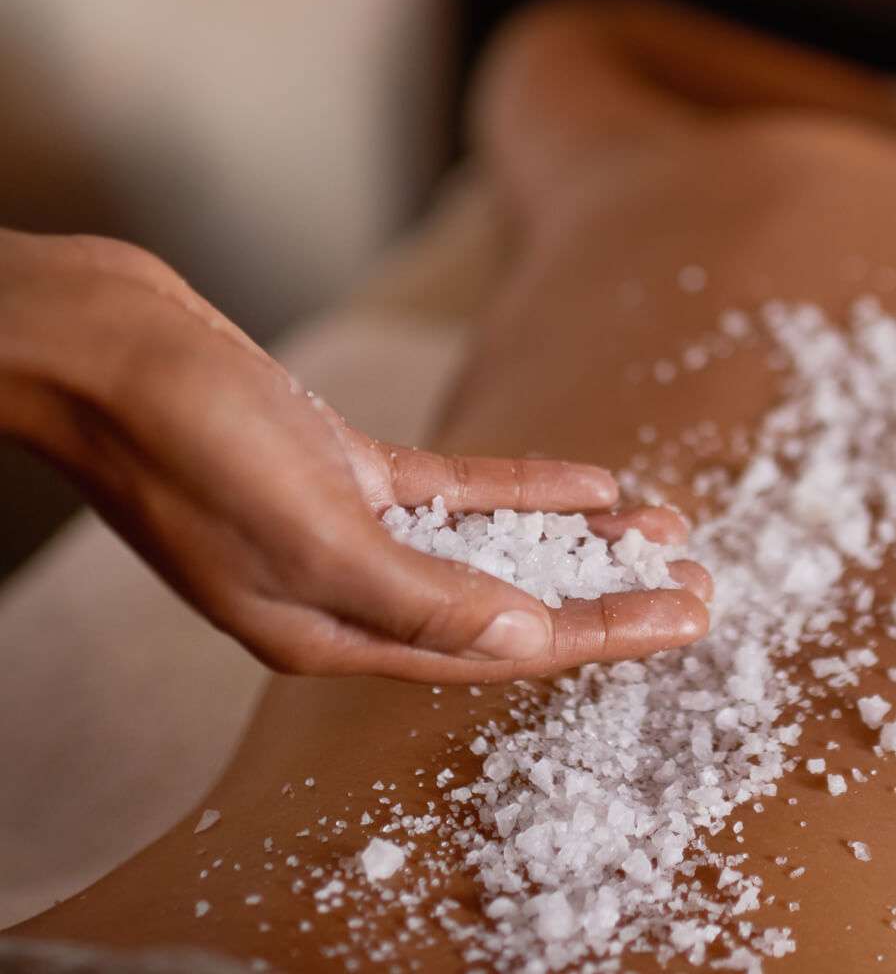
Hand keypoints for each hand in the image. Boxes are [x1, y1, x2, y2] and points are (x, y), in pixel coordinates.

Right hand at [0, 230, 710, 682]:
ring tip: (662, 528)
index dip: (601, 635)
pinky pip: (457, 493)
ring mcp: (346, 528)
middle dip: (605, 596)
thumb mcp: (312, 532)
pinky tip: (592, 486)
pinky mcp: (343, 468)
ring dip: (576, 540)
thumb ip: (422, 596)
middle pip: (508, 606)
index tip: (684, 618)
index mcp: (333, 633)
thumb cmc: (185, 439)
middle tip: (696, 579)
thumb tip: (527, 641)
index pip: (499, 650)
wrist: (101, 341)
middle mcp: (346, 591)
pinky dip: (525, 490)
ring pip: (492, 549)